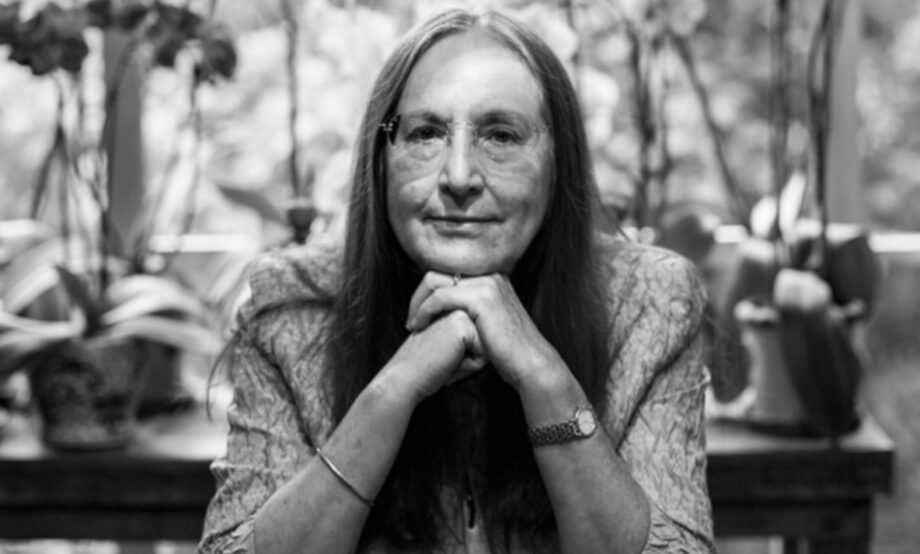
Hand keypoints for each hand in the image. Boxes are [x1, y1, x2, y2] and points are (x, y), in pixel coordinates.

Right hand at [384, 302, 486, 404]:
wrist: (404, 377)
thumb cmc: (425, 366)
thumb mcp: (449, 343)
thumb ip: (467, 334)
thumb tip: (491, 340)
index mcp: (453, 306)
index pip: (480, 336)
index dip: (465, 354)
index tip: (440, 353)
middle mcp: (457, 304)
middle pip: (486, 339)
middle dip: (469, 356)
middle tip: (441, 357)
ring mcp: (460, 312)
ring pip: (487, 345)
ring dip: (469, 360)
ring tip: (445, 359)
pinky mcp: (463, 326)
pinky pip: (484, 353)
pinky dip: (469, 365)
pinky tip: (448, 363)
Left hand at [406, 272, 565, 390]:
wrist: (529, 362)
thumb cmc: (507, 350)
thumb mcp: (487, 323)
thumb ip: (470, 310)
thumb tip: (447, 310)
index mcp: (490, 278)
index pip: (448, 273)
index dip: (428, 292)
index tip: (418, 314)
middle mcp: (489, 274)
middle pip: (438, 272)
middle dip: (418, 295)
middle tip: (411, 319)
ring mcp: (486, 283)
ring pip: (434, 281)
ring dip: (417, 303)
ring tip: (412, 325)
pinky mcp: (481, 298)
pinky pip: (440, 297)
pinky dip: (424, 311)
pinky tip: (418, 326)